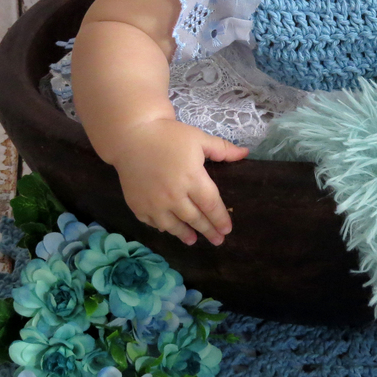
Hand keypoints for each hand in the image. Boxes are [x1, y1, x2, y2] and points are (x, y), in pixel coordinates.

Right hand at [108, 118, 247, 245]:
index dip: (220, 219)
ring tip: (193, 240)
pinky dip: (162, 227)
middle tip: (217, 240)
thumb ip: (222, 149)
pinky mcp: (138, 205)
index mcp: (192, 178)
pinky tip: (168, 228)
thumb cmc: (168, 135)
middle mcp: (174, 195)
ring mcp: (154, 203)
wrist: (132, 136)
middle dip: (208, 231)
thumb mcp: (199, 138)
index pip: (211, 205)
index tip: (227, 229)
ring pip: (173, 225)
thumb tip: (245, 153)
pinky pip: (153, 222)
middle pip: (195, 218)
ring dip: (185, 234)